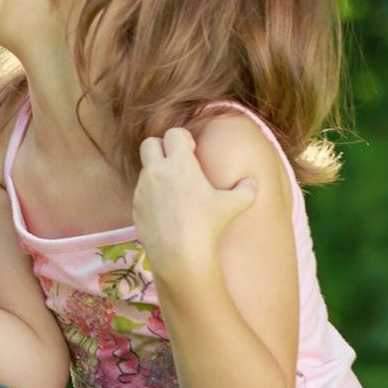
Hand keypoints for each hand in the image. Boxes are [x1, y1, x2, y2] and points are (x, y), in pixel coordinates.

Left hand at [132, 128, 256, 282]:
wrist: (178, 254)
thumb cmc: (207, 225)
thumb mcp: (233, 206)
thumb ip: (246, 191)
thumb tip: (251, 183)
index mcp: (179, 163)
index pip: (173, 133)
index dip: (183, 138)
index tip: (192, 151)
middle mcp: (156, 171)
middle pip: (149, 143)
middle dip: (162, 147)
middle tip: (177, 163)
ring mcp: (142, 188)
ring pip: (145, 169)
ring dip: (157, 172)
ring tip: (175, 190)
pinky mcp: (135, 206)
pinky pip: (141, 191)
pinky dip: (151, 193)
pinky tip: (166, 209)